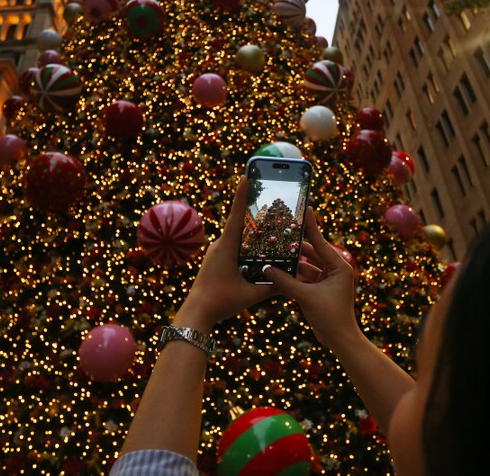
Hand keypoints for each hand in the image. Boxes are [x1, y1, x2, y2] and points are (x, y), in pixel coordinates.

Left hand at [176, 177, 276, 330]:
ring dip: (250, 232)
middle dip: (253, 213)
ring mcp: (216, 253)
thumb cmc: (221, 301)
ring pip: (236, 237)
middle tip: (269, 201)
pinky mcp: (216, 262)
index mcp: (226, 246)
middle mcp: (220, 245)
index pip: (236, 215)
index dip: (241, 195)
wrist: (197, 313)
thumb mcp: (250, 294)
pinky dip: (245, 246)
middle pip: (239, 224)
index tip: (245, 176)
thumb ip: (272, 286)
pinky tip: (256, 252)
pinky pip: (232, 248)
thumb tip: (292, 282)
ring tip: (268, 227)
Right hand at [266, 208, 359, 346]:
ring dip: (292, 262)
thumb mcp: (306, 296)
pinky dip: (292, 276)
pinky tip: (278, 271)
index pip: (321, 242)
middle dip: (297, 246)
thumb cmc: (330, 316)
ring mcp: (327, 281)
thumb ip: (285, 282)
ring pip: (306, 266)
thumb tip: (267, 268)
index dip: (311, 226)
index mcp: (339, 266)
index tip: (305, 209)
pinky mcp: (320, 291)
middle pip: (312, 253)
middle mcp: (334, 270)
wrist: (340, 340)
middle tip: (281, 232)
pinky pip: (304, 278)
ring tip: (275, 252)